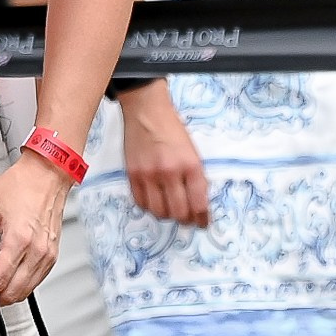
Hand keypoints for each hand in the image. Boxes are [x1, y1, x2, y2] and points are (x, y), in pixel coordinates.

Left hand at [0, 151, 68, 307]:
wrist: (47, 174)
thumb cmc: (22, 184)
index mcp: (18, 238)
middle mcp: (36, 250)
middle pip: (13, 292)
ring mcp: (47, 254)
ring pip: (26, 291)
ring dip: (6, 296)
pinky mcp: (52, 254)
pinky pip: (36, 281)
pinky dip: (20, 286)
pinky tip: (7, 280)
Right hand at [122, 84, 209, 225]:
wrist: (147, 112)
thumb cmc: (172, 130)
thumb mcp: (193, 152)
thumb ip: (195, 177)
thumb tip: (197, 204)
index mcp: (190, 165)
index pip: (198, 203)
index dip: (201, 218)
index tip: (202, 223)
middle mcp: (170, 172)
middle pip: (178, 212)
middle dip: (185, 220)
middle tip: (186, 219)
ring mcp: (149, 175)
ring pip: (159, 211)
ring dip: (166, 215)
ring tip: (170, 209)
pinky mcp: (132, 175)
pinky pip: (141, 203)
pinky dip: (149, 207)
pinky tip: (155, 201)